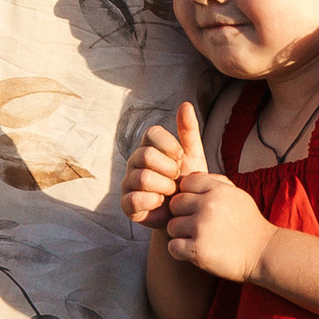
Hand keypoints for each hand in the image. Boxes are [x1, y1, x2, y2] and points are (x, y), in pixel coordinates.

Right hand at [125, 99, 207, 226]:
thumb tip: (185, 104)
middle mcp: (135, 161)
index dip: (170, 146)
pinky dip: (154, 202)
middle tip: (177, 179)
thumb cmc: (188, 183)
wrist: (188, 215)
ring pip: (143, 177)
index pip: (152, 133)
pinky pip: (135, 198)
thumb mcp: (192, 156)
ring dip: (164, 187)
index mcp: (149, 146)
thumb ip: (188, 131)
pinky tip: (162, 204)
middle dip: (169, 169)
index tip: (181, 158)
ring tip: (172, 193)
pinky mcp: (126, 204)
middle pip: (146, 155)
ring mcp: (128, 182)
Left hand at [162, 166, 271, 284]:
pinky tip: (194, 251)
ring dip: (181, 235)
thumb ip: (216, 183)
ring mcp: (202, 227)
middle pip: (175, 204)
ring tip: (198, 239)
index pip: (186, 182)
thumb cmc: (249, 225)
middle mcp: (208, 205)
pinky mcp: (198, 250)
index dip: (188, 194)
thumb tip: (190, 177)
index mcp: (219, 190)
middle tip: (195, 225)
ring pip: (172, 226)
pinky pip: (172, 246)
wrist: (264, 254)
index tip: (196, 206)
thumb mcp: (238, 196)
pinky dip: (180, 251)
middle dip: (182, 215)